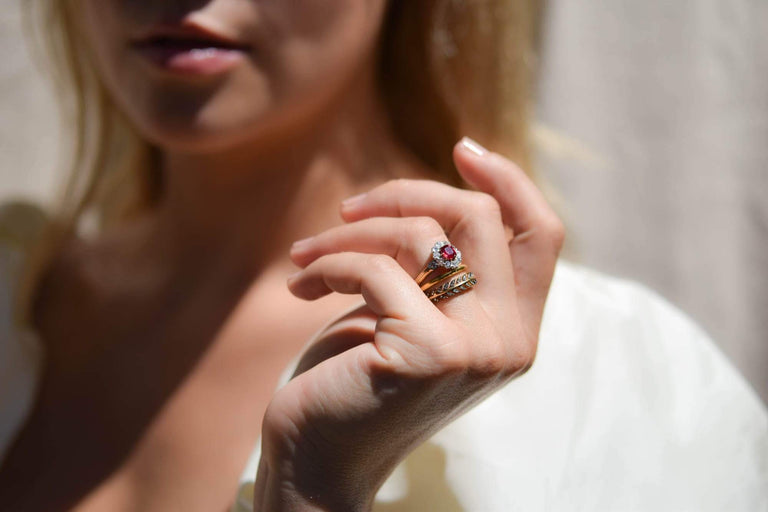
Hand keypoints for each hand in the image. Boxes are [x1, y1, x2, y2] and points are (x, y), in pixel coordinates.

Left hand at [253, 138, 564, 511]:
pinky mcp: (427, 354)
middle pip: (479, 218)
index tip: (463, 147)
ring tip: (307, 256)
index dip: (508, 182)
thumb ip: (438, 265)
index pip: (541, 235)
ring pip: (421, 236)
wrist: (318, 460)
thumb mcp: (408, 310)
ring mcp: (475, 350)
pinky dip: (329, 264)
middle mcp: (510, 340)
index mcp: (515, 328)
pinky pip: (374, 269)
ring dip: (349, 232)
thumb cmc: (358, 379)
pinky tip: (301, 284)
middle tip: (350, 208)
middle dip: (405, 194)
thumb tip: (434, 192)